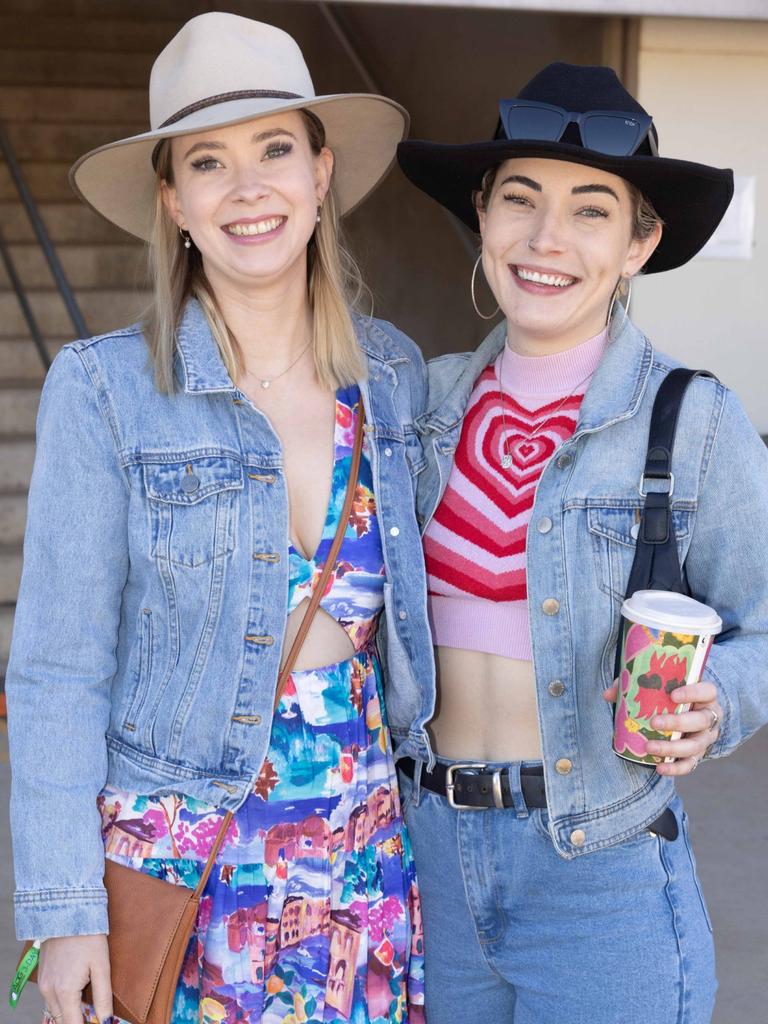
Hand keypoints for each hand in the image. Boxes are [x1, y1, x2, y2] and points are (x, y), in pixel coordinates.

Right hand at [38, 934, 111, 1023]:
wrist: (68, 913)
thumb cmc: (88, 937)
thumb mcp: (102, 966)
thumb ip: (103, 997)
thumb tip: (105, 1020)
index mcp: (64, 991)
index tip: (97, 1022)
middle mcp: (49, 992)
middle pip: (63, 1020)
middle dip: (78, 1018)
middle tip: (94, 1010)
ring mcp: (43, 985)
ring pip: (56, 1010)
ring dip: (70, 1009)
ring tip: (87, 996)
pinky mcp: (42, 977)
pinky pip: (51, 998)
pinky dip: (63, 1000)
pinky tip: (76, 987)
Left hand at [602, 681, 721, 775]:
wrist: (686, 715)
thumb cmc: (670, 696)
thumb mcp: (658, 688)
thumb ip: (635, 686)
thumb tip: (608, 694)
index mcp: (705, 696)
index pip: (707, 691)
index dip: (693, 692)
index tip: (673, 695)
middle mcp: (710, 717)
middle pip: (701, 720)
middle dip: (678, 723)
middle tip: (654, 722)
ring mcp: (706, 737)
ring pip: (696, 745)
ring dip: (673, 748)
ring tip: (650, 748)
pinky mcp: (699, 754)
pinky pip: (690, 764)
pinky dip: (676, 768)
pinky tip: (659, 768)